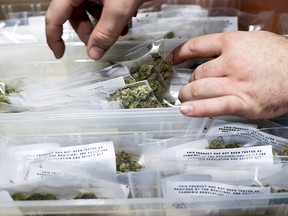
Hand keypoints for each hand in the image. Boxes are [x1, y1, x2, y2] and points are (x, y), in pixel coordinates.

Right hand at [45, 0, 143, 59]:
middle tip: (103, 44)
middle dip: (90, 33)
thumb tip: (94, 54)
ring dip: (103, 26)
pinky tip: (125, 19)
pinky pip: (100, 4)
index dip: (54, 38)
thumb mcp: (119, 8)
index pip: (54, 17)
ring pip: (89, 12)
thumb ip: (106, 32)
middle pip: (75, 17)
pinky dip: (110, 16)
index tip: (61, 55)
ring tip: (121, 31)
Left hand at [168, 31, 287, 118]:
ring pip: (201, 89)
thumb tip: (212, 54)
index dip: (180, 53)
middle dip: (189, 81)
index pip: (197, 46)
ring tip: (184, 98)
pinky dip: (198, 109)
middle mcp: (232, 62)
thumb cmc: (280, 57)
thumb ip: (231, 47)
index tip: (172, 59)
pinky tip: (185, 110)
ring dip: (188, 95)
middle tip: (187, 87)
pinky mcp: (243, 103)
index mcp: (233, 43)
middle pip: (197, 73)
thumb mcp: (254, 41)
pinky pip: (215, 106)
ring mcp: (237, 83)